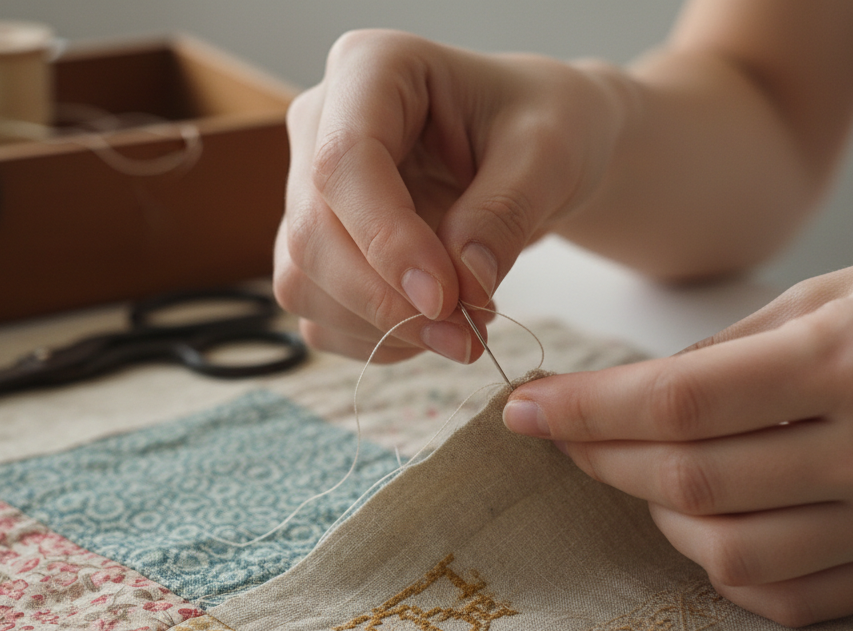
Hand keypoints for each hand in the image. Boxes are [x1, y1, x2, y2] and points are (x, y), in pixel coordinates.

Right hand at [274, 30, 628, 361]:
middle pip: (313, 230)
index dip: (387, 240)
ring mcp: (310, 188)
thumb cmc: (546, 125)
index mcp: (371, 69)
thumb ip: (505, 212)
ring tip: (462, 333)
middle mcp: (322, 124)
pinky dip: (374, 339)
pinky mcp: (317, 245)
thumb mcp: (550, 154)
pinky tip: (431, 330)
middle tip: (467, 337)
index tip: (445, 299)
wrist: (539, 150)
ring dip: (380, 327)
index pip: (345, 161)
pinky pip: (318, 312)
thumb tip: (462, 285)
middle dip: (386, 301)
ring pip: (303, 278)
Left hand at [502, 235, 852, 625]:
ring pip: (731, 555)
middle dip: (600, 459)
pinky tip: (709, 523)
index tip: (525, 405)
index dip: (584, 410)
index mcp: (852, 358)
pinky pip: (792, 599)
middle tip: (563, 434)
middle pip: (691, 483)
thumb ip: (734, 347)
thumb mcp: (842, 286)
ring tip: (643, 475)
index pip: (679, 403)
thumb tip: (638, 395)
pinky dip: (728, 569)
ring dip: (660, 518)